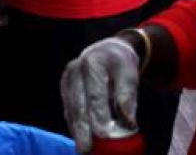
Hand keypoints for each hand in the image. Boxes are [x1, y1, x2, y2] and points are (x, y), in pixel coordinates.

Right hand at [61, 37, 140, 153]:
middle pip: (78, 104)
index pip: (95, 94)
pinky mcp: (65, 88)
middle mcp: (74, 70)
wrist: (106, 51)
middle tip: (86, 149)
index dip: (98, 115)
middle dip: (82, 129)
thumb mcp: (130, 75)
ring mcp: (67, 80)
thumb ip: (127, 97)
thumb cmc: (121, 64)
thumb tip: (129, 123)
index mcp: (92, 63)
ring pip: (71, 109)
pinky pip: (69, 109)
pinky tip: (81, 138)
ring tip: (84, 149)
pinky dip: (75, 125)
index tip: (103, 135)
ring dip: (77, 130)